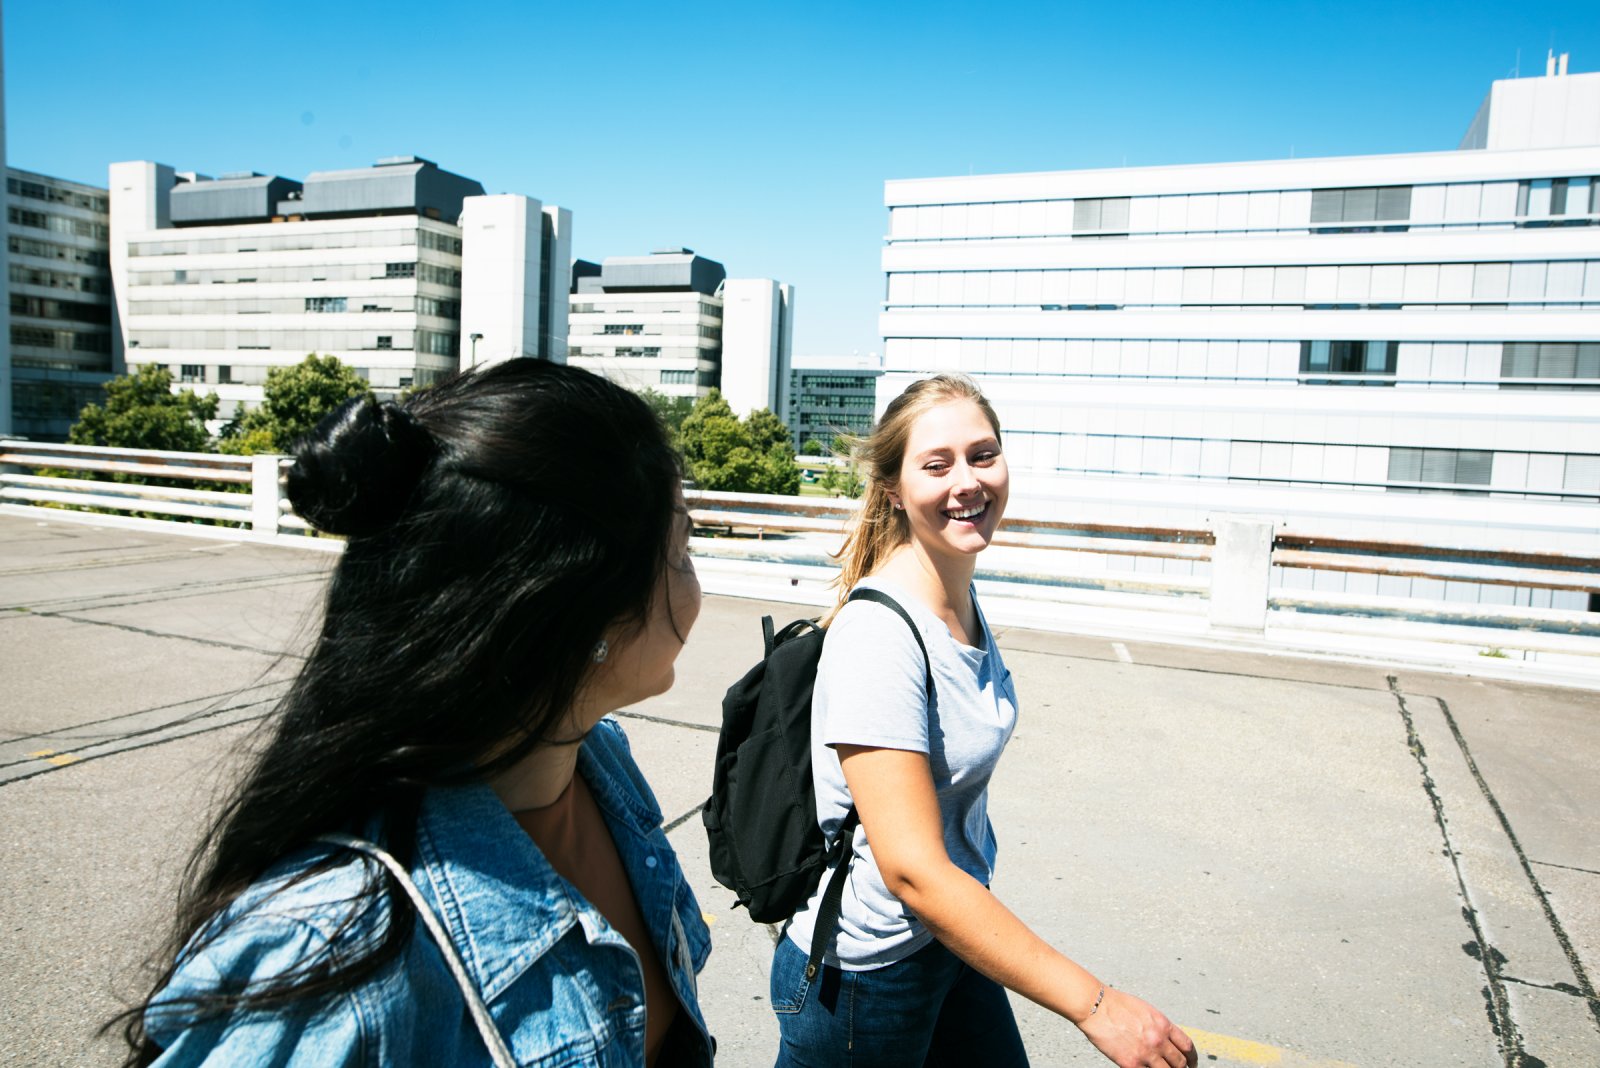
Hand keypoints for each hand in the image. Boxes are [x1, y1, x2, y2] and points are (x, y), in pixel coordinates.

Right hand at [1078, 987, 1196, 1067]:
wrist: (1095, 1007)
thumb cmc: (1117, 1005)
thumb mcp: (1146, 1010)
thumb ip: (1159, 1026)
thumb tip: (1167, 1039)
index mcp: (1163, 1025)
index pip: (1187, 1046)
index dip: (1192, 1058)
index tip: (1191, 1063)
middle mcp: (1158, 1040)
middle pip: (1180, 1063)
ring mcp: (1146, 1054)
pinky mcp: (1131, 1064)